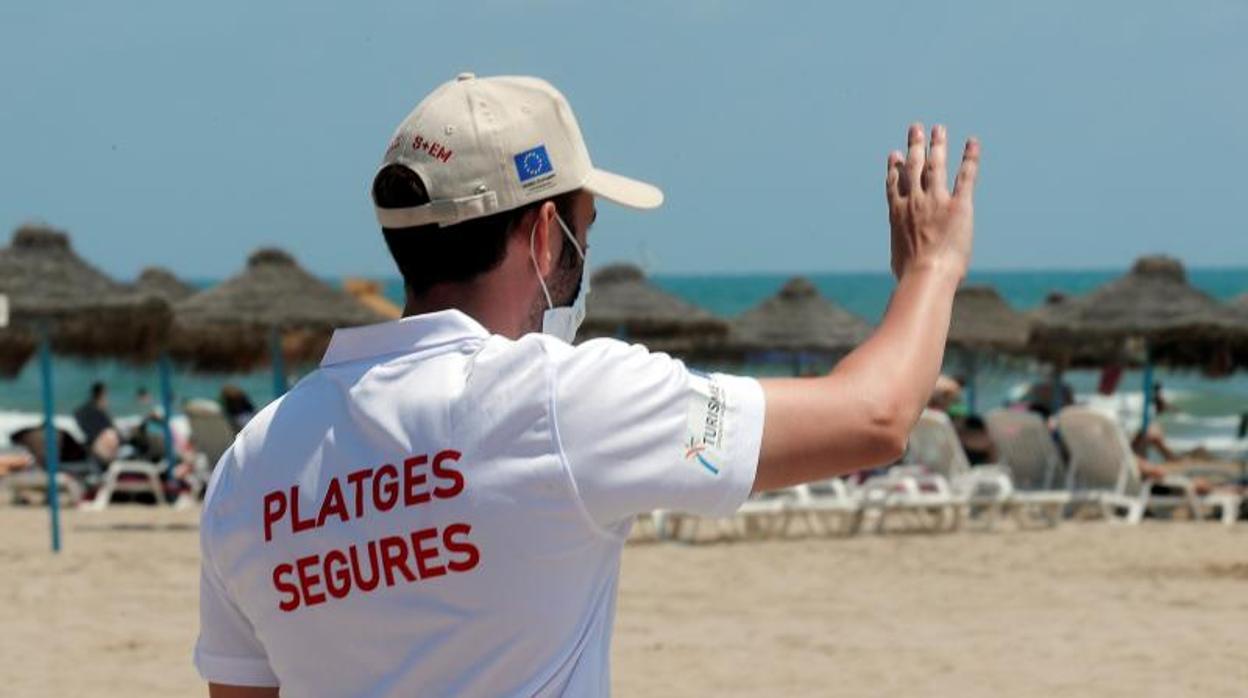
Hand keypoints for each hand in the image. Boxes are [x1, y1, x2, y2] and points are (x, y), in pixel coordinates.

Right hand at [886, 124, 978, 279]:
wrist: (926, 274)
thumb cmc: (911, 275)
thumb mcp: (899, 262)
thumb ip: (903, 253)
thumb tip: (903, 266)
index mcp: (897, 214)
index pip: (895, 184)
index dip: (894, 168)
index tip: (894, 154)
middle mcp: (914, 201)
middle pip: (913, 167)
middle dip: (914, 146)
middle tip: (915, 129)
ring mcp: (936, 201)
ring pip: (935, 166)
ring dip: (937, 145)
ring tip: (938, 129)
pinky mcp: (958, 205)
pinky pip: (965, 176)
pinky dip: (970, 158)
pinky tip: (972, 143)